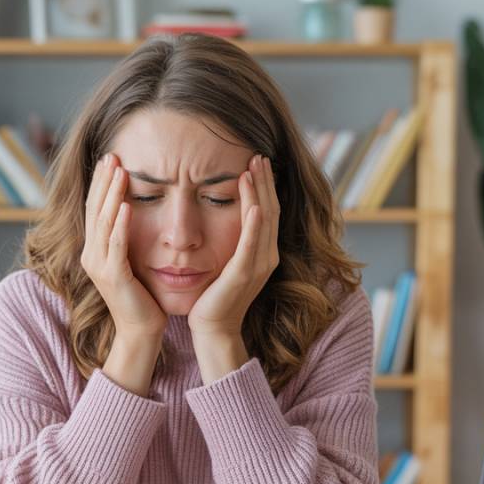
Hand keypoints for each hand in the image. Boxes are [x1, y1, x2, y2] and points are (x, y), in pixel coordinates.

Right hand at [80, 152, 167, 338]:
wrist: (140, 331)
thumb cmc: (141, 297)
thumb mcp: (131, 261)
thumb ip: (126, 239)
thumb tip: (133, 211)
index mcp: (94, 250)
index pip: (95, 209)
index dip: (101, 183)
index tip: (110, 159)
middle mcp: (91, 255)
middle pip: (95, 210)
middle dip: (103, 181)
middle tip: (112, 155)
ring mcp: (99, 266)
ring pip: (104, 223)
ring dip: (112, 195)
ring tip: (119, 171)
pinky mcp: (113, 277)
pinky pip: (116, 245)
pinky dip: (121, 224)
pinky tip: (128, 205)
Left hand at [188, 154, 279, 337]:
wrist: (213, 328)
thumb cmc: (214, 296)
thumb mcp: (227, 261)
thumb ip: (233, 240)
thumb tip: (228, 215)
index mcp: (263, 251)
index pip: (268, 210)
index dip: (265, 186)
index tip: (257, 160)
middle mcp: (266, 256)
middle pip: (270, 210)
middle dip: (264, 181)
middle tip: (258, 154)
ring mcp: (257, 266)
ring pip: (263, 221)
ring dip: (259, 193)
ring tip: (253, 168)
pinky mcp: (243, 275)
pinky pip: (251, 245)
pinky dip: (254, 224)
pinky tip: (254, 205)